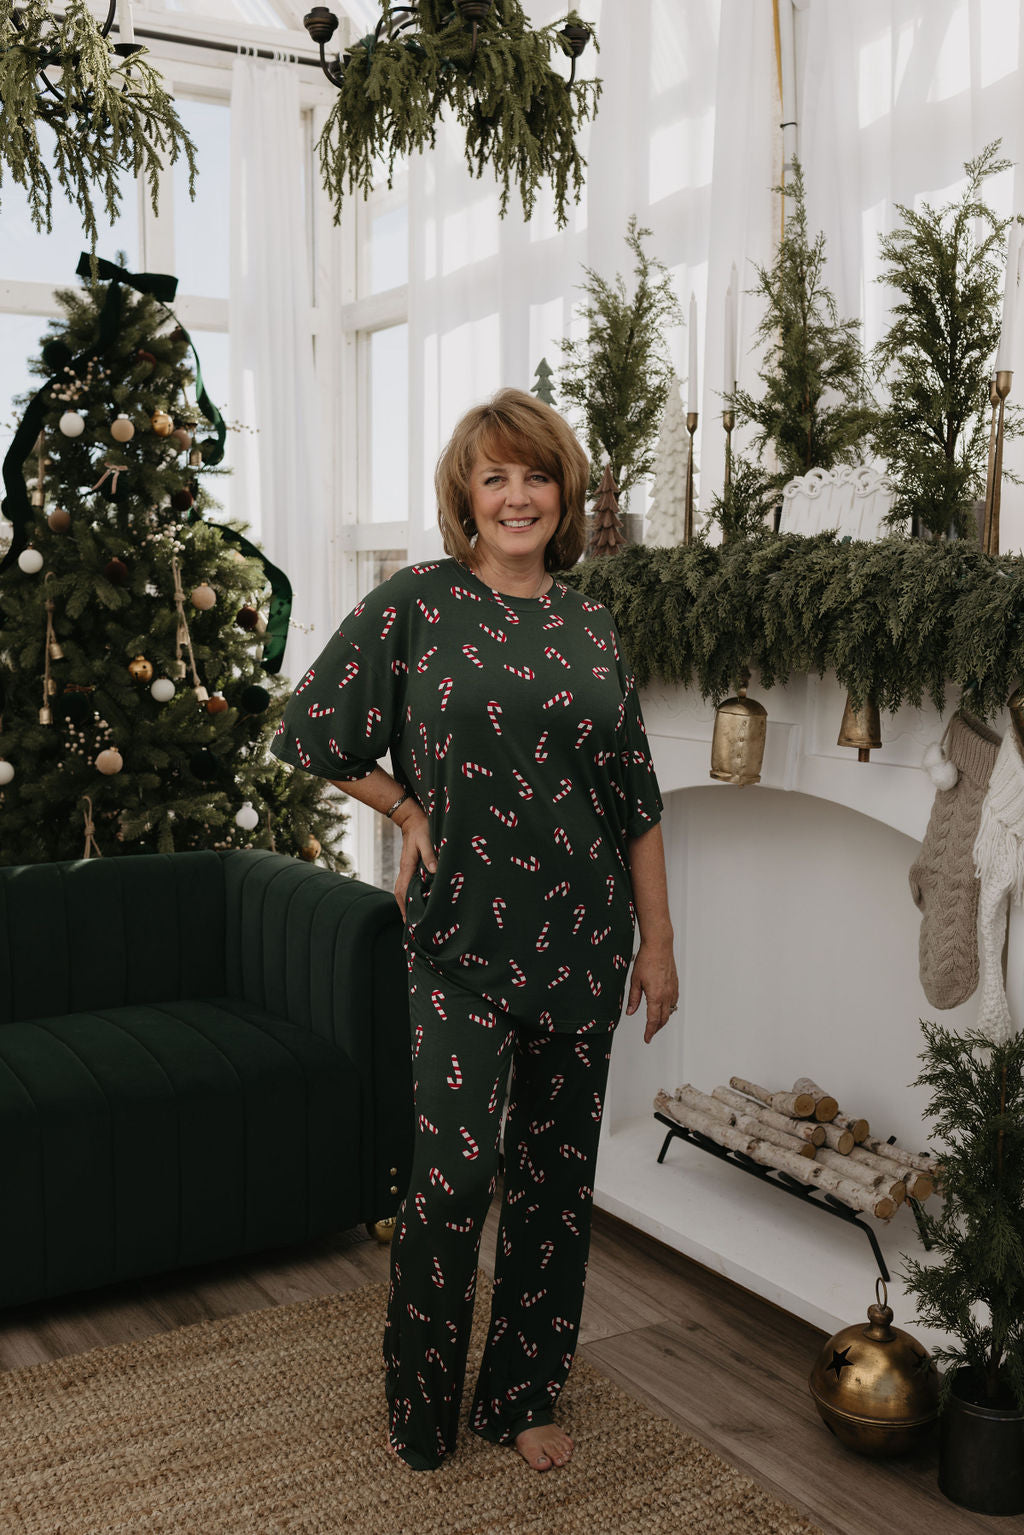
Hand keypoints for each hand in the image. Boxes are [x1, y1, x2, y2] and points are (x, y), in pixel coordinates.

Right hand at [393, 802, 435, 920]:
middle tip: (410, 926)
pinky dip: (410, 894)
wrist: (413, 818)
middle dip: (404, 909)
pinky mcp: (412, 866)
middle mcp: (405, 869)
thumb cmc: (422, 828)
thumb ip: (430, 855)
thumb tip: (433, 871)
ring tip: (413, 918)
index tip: (408, 920)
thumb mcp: (427, 840)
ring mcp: (407, 868)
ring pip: (403, 889)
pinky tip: (418, 900)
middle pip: (400, 894)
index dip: (404, 906)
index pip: (402, 891)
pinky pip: (408, 884)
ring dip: (406, 903)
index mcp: (407, 866)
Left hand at [625, 937, 678, 1043]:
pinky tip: (664, 1008)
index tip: (647, 1038)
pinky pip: (674, 1001)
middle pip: (663, 1019)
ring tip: (656, 1023)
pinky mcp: (675, 984)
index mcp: (655, 996)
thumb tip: (630, 1011)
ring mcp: (672, 990)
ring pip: (670, 1011)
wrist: (659, 946)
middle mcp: (666, 995)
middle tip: (650, 1034)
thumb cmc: (647, 959)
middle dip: (656, 1028)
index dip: (649, 1031)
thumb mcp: (635, 980)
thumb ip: (633, 998)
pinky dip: (669, 1009)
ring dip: (663, 1019)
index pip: (653, 1020)